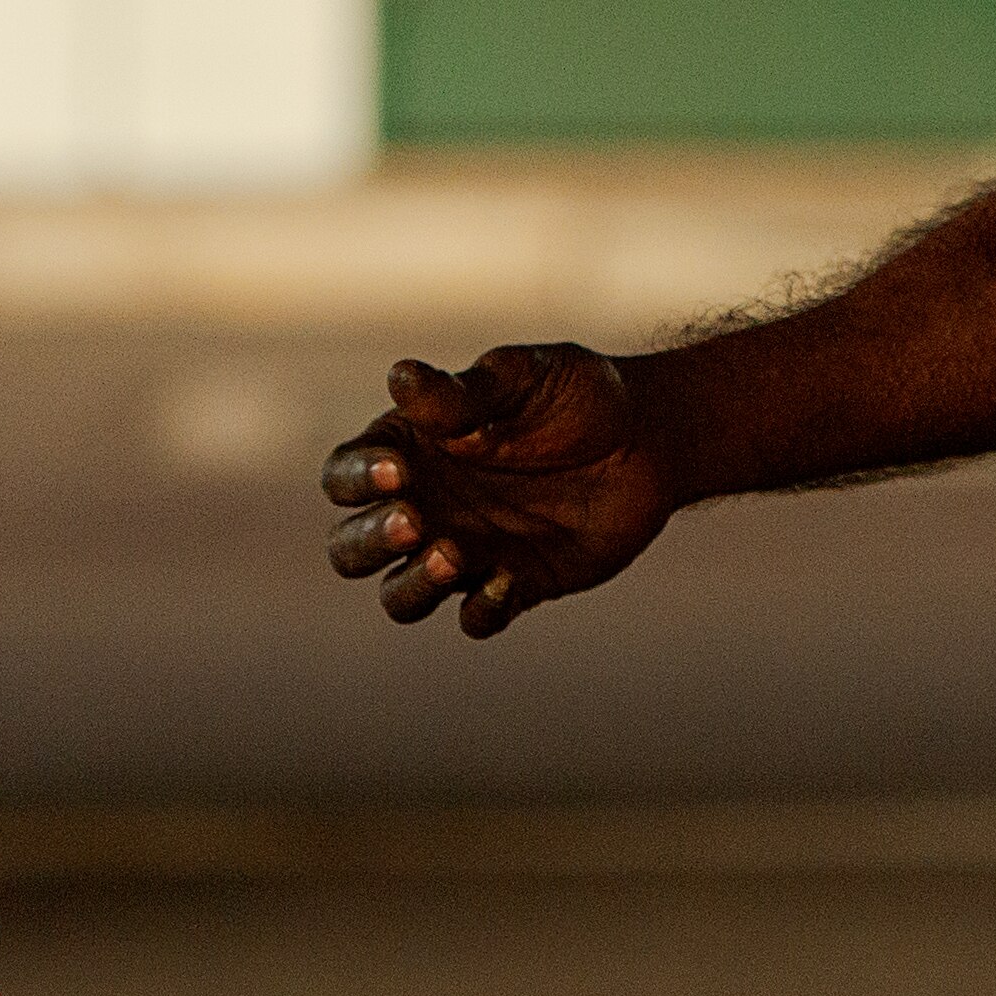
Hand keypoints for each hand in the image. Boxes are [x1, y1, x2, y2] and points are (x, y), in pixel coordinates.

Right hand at [320, 344, 677, 637]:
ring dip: (413, 585)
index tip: (397, 469)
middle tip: (413, 521)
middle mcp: (424, 507)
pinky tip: (511, 580)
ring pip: (399, 596)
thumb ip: (463, 392)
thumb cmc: (575, 394)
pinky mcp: (511, 587)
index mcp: (408, 450)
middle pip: (350, 548)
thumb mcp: (521, 378)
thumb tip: (400, 377)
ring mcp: (463, 553)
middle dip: (368, 541)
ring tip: (455, 554)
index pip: (345, 476)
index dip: (357, 479)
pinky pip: (475, 617)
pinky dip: (482, 609)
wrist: (650, 437)